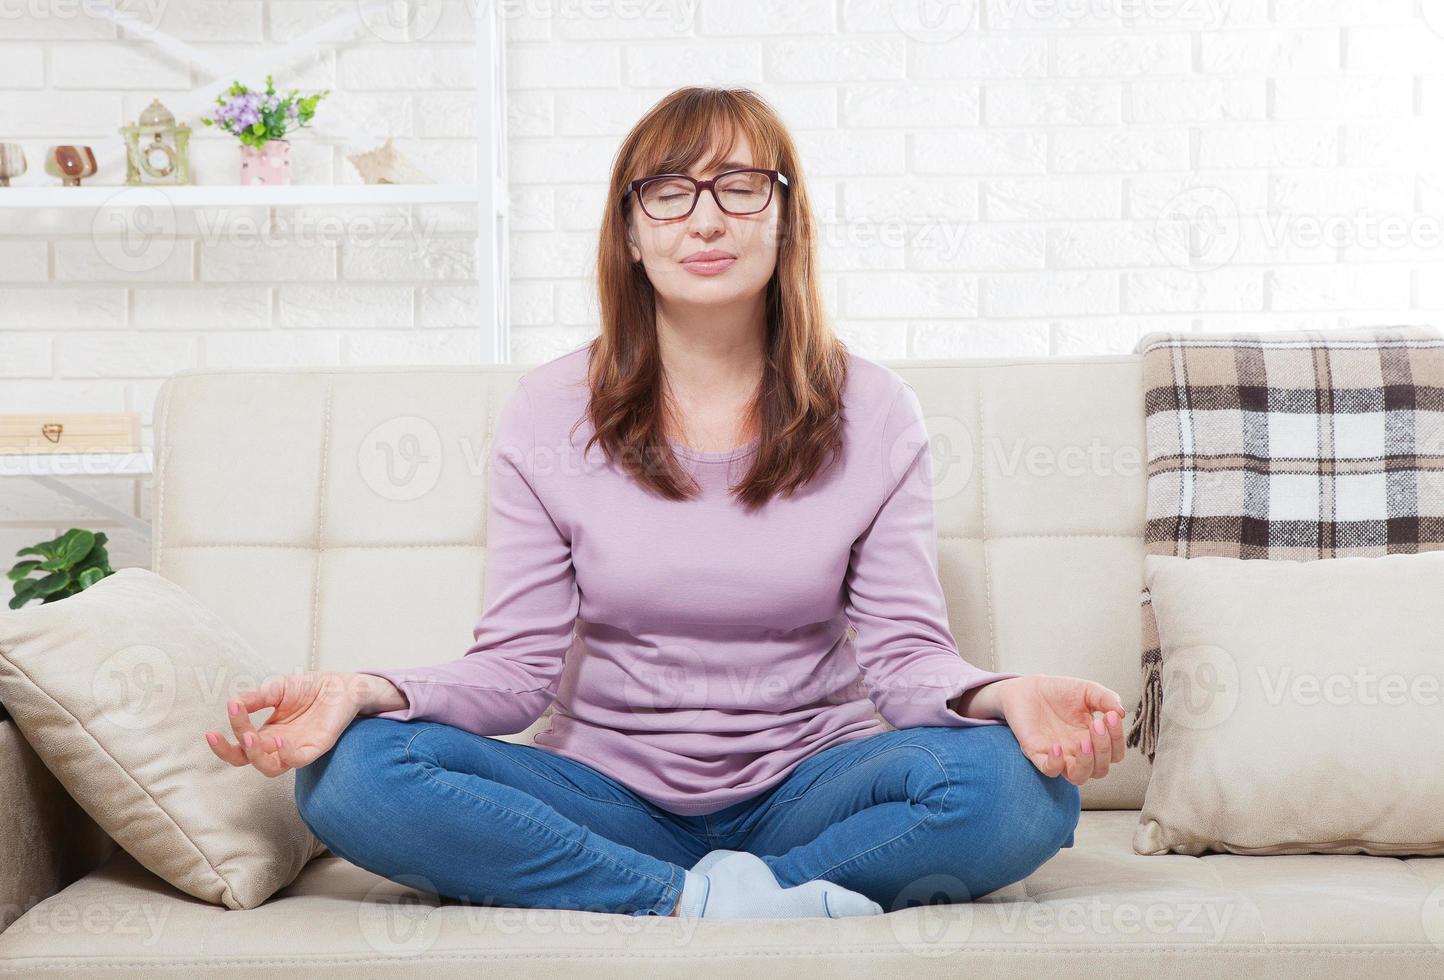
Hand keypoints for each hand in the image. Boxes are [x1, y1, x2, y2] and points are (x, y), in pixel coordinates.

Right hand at [204, 670, 368, 777]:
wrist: (340, 684)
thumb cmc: (309, 688)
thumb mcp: (276, 689)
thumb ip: (256, 698)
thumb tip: (232, 704)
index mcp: (268, 733)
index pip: (239, 744)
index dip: (227, 738)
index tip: (224, 716)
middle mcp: (279, 744)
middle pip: (247, 760)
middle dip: (230, 752)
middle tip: (224, 734)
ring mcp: (297, 748)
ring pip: (270, 767)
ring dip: (255, 755)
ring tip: (248, 736)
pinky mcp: (317, 747)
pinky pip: (299, 760)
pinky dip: (287, 754)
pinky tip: (280, 740)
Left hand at [966, 675, 1126, 785]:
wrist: (1028, 687)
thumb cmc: (1059, 692)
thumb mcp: (1087, 691)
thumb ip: (1106, 698)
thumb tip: (1122, 712)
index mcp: (1092, 740)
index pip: (1114, 754)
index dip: (1117, 739)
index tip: (1111, 716)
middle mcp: (1077, 752)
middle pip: (1100, 769)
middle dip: (1103, 749)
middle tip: (1097, 724)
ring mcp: (1058, 755)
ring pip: (1078, 777)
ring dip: (1086, 763)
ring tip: (1084, 742)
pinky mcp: (1036, 753)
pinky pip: (1049, 770)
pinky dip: (1056, 764)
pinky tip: (1057, 746)